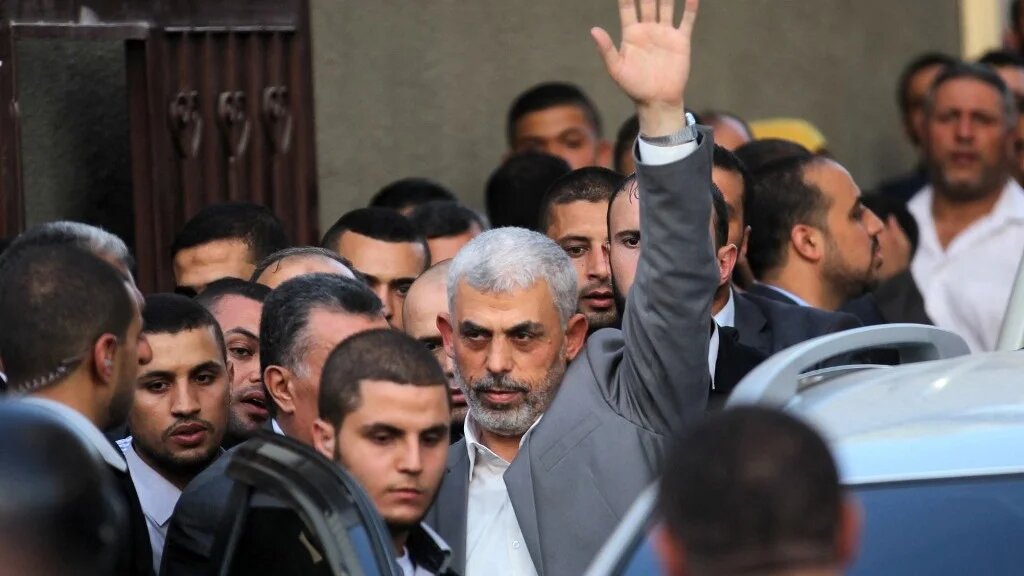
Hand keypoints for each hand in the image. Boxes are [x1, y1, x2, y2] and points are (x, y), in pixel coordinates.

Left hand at [591, 0, 698, 135]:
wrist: (657, 101)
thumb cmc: (633, 87)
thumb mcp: (616, 69)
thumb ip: (607, 49)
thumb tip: (594, 30)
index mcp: (631, 33)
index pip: (627, 5)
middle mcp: (648, 28)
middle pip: (648, 0)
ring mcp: (665, 33)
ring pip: (667, 5)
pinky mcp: (680, 41)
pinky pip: (686, 20)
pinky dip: (689, 7)